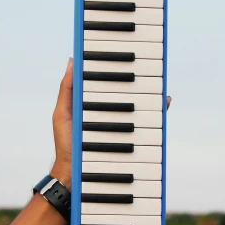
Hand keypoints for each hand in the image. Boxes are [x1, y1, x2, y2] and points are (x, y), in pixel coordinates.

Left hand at [51, 57, 170, 187]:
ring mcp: (122, 125)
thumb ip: (67, 90)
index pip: (109, 79)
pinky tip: (163, 104)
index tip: (127, 48)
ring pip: (141, 106)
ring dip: (152, 94)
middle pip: (129, 91)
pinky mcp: (131, 138)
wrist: (76, 177)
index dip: (119, 63)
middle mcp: (111, 112)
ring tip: (159, 82)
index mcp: (94, 103)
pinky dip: (157, 114)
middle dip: (141, 77)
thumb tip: (73, 60)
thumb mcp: (62, 114)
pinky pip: (147, 125)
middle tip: (149, 63)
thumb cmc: (67, 146)